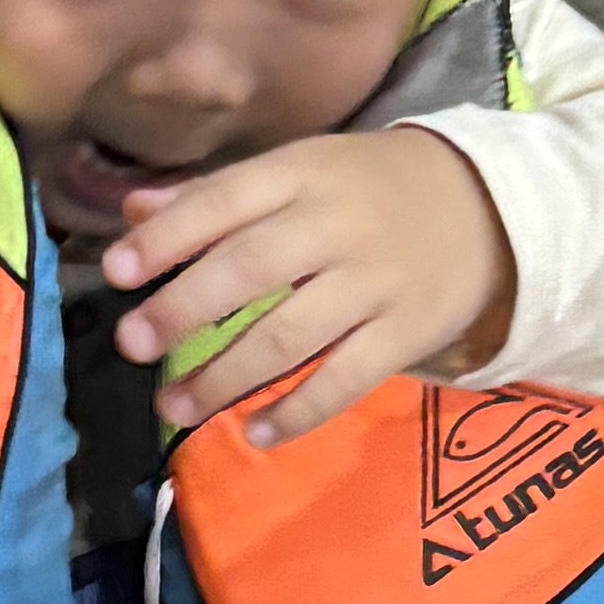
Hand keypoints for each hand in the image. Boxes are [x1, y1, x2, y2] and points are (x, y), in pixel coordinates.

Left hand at [104, 125, 517, 445]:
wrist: (488, 207)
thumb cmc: (368, 187)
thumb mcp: (299, 169)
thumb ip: (216, 194)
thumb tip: (131, 213)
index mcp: (302, 174)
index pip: (225, 201)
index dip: (168, 237)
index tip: (114, 271)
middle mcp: (336, 225)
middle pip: (253, 269)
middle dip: (185, 310)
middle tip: (132, 345)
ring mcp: (375, 283)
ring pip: (292, 335)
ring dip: (226, 376)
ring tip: (173, 407)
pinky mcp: (407, 332)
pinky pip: (348, 379)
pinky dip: (301, 410)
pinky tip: (256, 433)